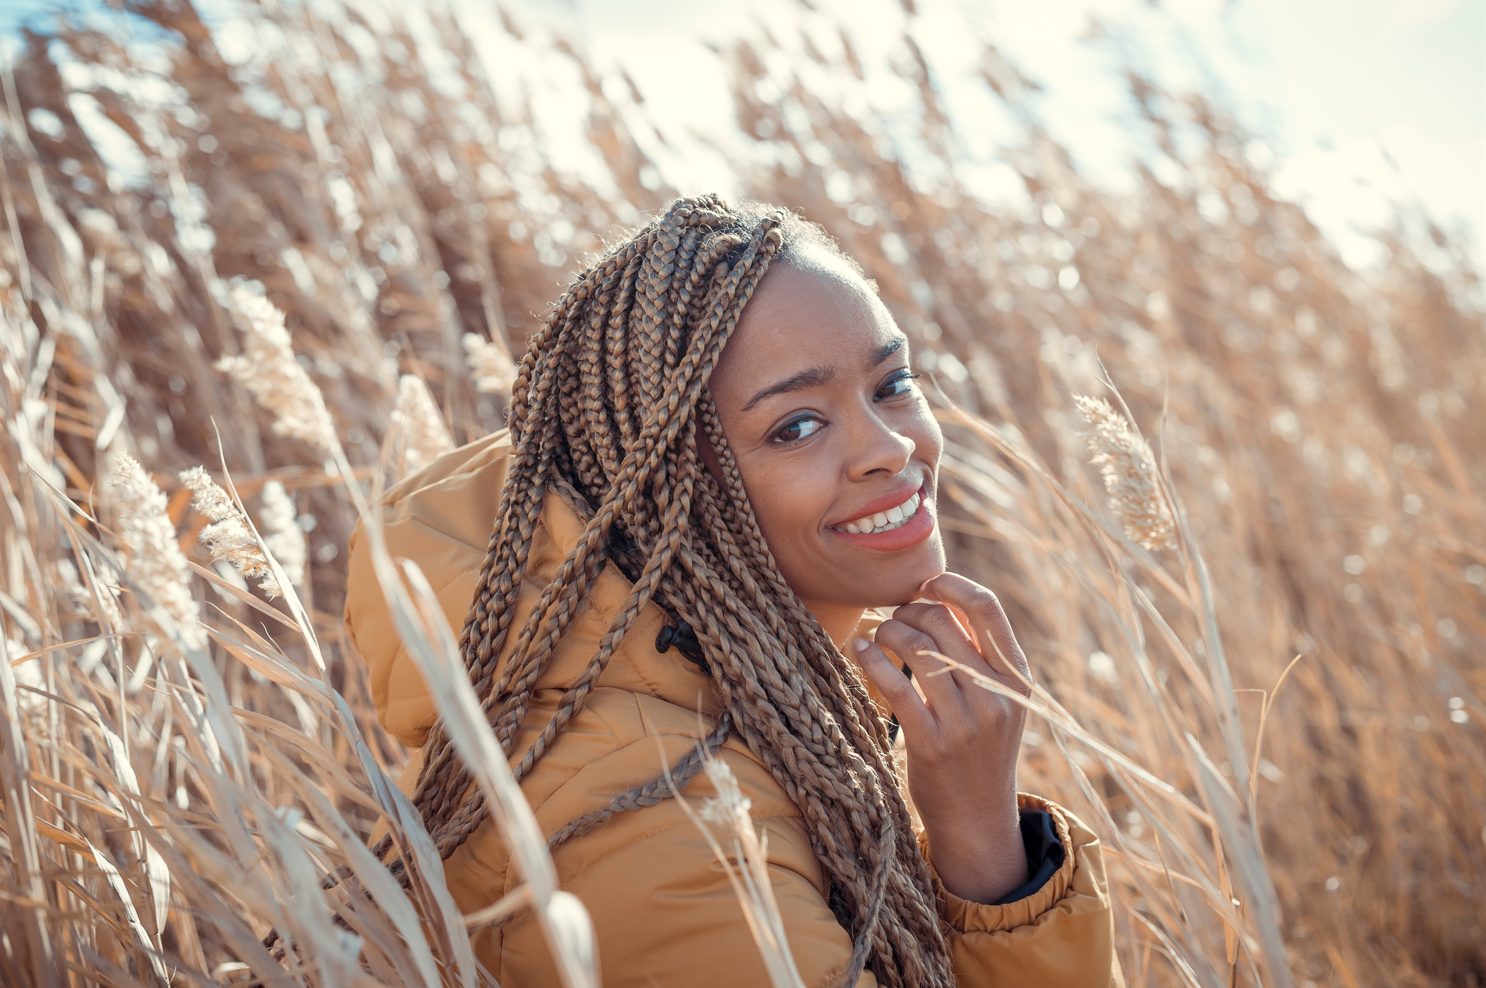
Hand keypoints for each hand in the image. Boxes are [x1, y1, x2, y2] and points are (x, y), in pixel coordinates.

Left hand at [852, 571, 1034, 902]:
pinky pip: (894, 684)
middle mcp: (996, 696)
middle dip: (910, 610)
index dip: (951, 585)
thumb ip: (980, 656)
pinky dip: (872, 659)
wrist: (978, 818)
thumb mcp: (1000, 702)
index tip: (925, 583)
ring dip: (888, 631)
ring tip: (878, 635)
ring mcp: (965, 721)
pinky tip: (860, 651)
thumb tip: (940, 599)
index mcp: (1016, 680)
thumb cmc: (981, 749)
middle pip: (943, 624)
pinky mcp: (932, 743)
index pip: (988, 610)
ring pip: (917, 648)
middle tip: (893, 617)